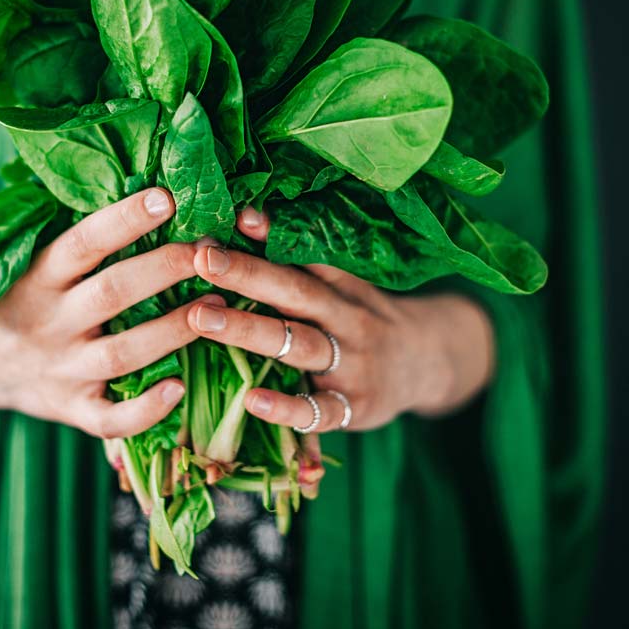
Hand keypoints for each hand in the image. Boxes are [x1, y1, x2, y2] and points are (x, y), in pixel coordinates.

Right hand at [0, 188, 222, 437]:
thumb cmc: (24, 298)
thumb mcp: (31, 260)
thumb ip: (79, 236)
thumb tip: (146, 183)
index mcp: (37, 276)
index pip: (82, 243)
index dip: (124, 220)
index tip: (166, 197)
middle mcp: (49, 322)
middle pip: (112, 293)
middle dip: (166, 269)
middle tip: (212, 251)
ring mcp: (61, 370)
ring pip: (123, 353)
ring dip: (174, 330)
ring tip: (219, 307)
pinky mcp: (72, 411)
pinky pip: (111, 419)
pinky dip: (146, 409)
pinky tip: (180, 388)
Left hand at [184, 207, 494, 432]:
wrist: (427, 365)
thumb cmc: (361, 319)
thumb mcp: (341, 286)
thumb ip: (297, 260)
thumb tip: (243, 216)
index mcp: (341, 286)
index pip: (305, 256)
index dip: (270, 236)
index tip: (233, 217)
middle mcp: (347, 320)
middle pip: (296, 293)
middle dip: (247, 274)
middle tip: (201, 259)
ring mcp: (352, 365)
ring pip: (299, 345)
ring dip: (249, 330)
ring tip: (201, 317)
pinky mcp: (354, 409)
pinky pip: (318, 411)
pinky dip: (286, 408)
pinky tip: (251, 400)